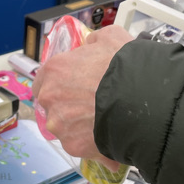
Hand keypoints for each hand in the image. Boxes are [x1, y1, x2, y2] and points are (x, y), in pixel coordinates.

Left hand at [31, 24, 134, 171]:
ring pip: (64, 127)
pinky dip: (91, 143)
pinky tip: (108, 136)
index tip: (72, 87)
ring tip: (103, 122)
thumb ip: (94, 41)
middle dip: (68, 106)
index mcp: (54, 70)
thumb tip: (91, 46)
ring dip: (78, 126)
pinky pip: (80, 144)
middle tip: (91, 104)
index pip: (43, 80)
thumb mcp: (111, 37)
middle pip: (53, 105)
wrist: (141, 99)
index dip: (59, 84)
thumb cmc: (123, 66)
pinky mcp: (73, 145)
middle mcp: (50, 97)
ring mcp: (59, 124)